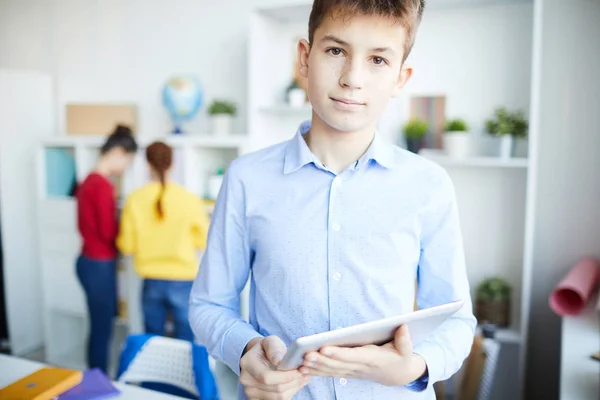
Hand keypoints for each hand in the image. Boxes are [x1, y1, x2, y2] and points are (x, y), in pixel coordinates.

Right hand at [240, 336, 310, 399]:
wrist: (260, 358)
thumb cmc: (267, 349)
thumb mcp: (271, 341)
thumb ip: (274, 348)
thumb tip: (278, 361)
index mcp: (247, 363)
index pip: (267, 377)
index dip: (286, 376)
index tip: (299, 371)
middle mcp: (246, 379)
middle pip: (275, 389)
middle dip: (293, 382)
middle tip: (305, 374)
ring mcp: (250, 391)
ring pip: (278, 397)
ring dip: (293, 388)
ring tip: (302, 378)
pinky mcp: (257, 399)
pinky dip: (289, 393)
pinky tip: (294, 384)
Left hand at [300, 325, 426, 386]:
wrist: (398, 375)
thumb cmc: (401, 358)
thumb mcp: (407, 350)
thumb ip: (405, 340)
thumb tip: (403, 326)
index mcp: (373, 359)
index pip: (352, 356)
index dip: (338, 354)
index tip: (324, 349)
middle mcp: (360, 367)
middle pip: (338, 365)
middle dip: (321, 361)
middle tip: (305, 355)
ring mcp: (352, 372)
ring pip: (331, 371)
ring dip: (315, 368)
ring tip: (300, 363)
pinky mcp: (347, 372)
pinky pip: (330, 373)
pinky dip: (316, 372)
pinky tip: (302, 369)